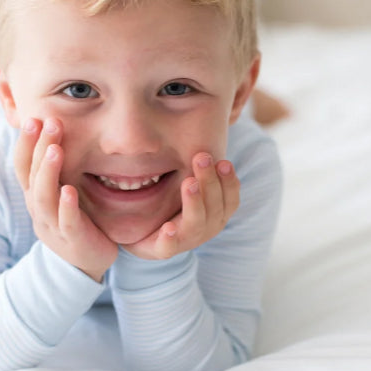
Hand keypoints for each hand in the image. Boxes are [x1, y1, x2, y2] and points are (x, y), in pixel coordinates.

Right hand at [14, 117, 117, 281]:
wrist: (85, 263)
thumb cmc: (74, 220)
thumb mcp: (61, 191)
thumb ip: (56, 168)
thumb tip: (54, 129)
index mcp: (35, 195)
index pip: (23, 165)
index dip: (26, 143)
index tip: (33, 118)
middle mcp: (38, 208)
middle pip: (33, 176)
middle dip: (39, 148)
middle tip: (49, 122)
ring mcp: (53, 225)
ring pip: (44, 197)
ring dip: (48, 172)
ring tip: (55, 150)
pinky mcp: (72, 239)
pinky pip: (67, 221)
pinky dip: (66, 206)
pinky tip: (69, 191)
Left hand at [124, 153, 239, 259]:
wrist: (138, 232)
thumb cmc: (168, 200)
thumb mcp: (185, 178)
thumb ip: (196, 161)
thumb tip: (208, 120)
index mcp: (215, 210)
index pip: (231, 197)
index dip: (229, 180)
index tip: (222, 160)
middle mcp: (206, 226)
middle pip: (217, 206)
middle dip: (210, 181)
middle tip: (201, 157)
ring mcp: (186, 239)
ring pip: (198, 224)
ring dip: (195, 202)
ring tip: (188, 183)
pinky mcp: (162, 250)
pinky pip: (170, 247)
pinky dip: (171, 237)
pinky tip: (167, 228)